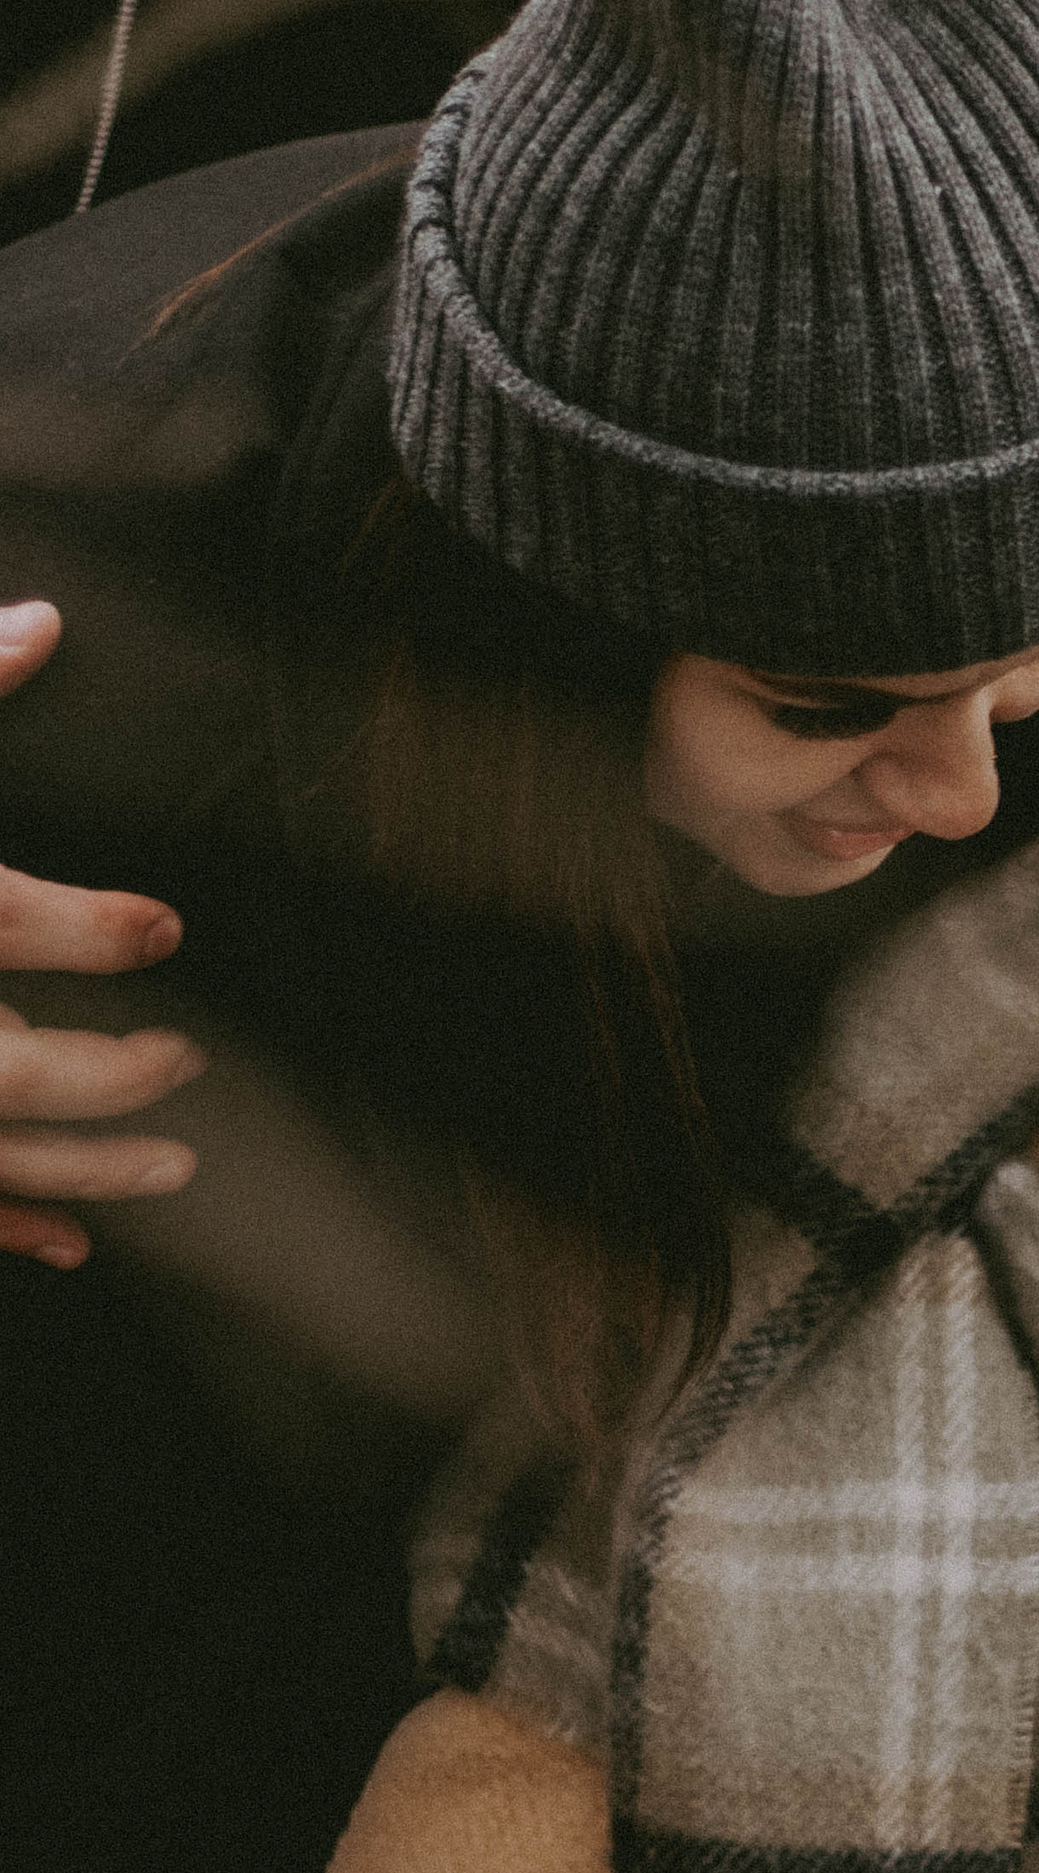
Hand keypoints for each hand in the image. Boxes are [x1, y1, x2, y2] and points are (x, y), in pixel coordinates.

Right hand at [0, 599, 203, 1267]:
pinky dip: (6, 1229)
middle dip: (116, 1075)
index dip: (103, 930)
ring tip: (176, 1165)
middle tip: (187, 1059)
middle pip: (15, 1070)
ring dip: (88, 1172)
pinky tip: (72, 1246)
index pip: (10, 918)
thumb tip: (44, 626)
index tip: (163, 930)